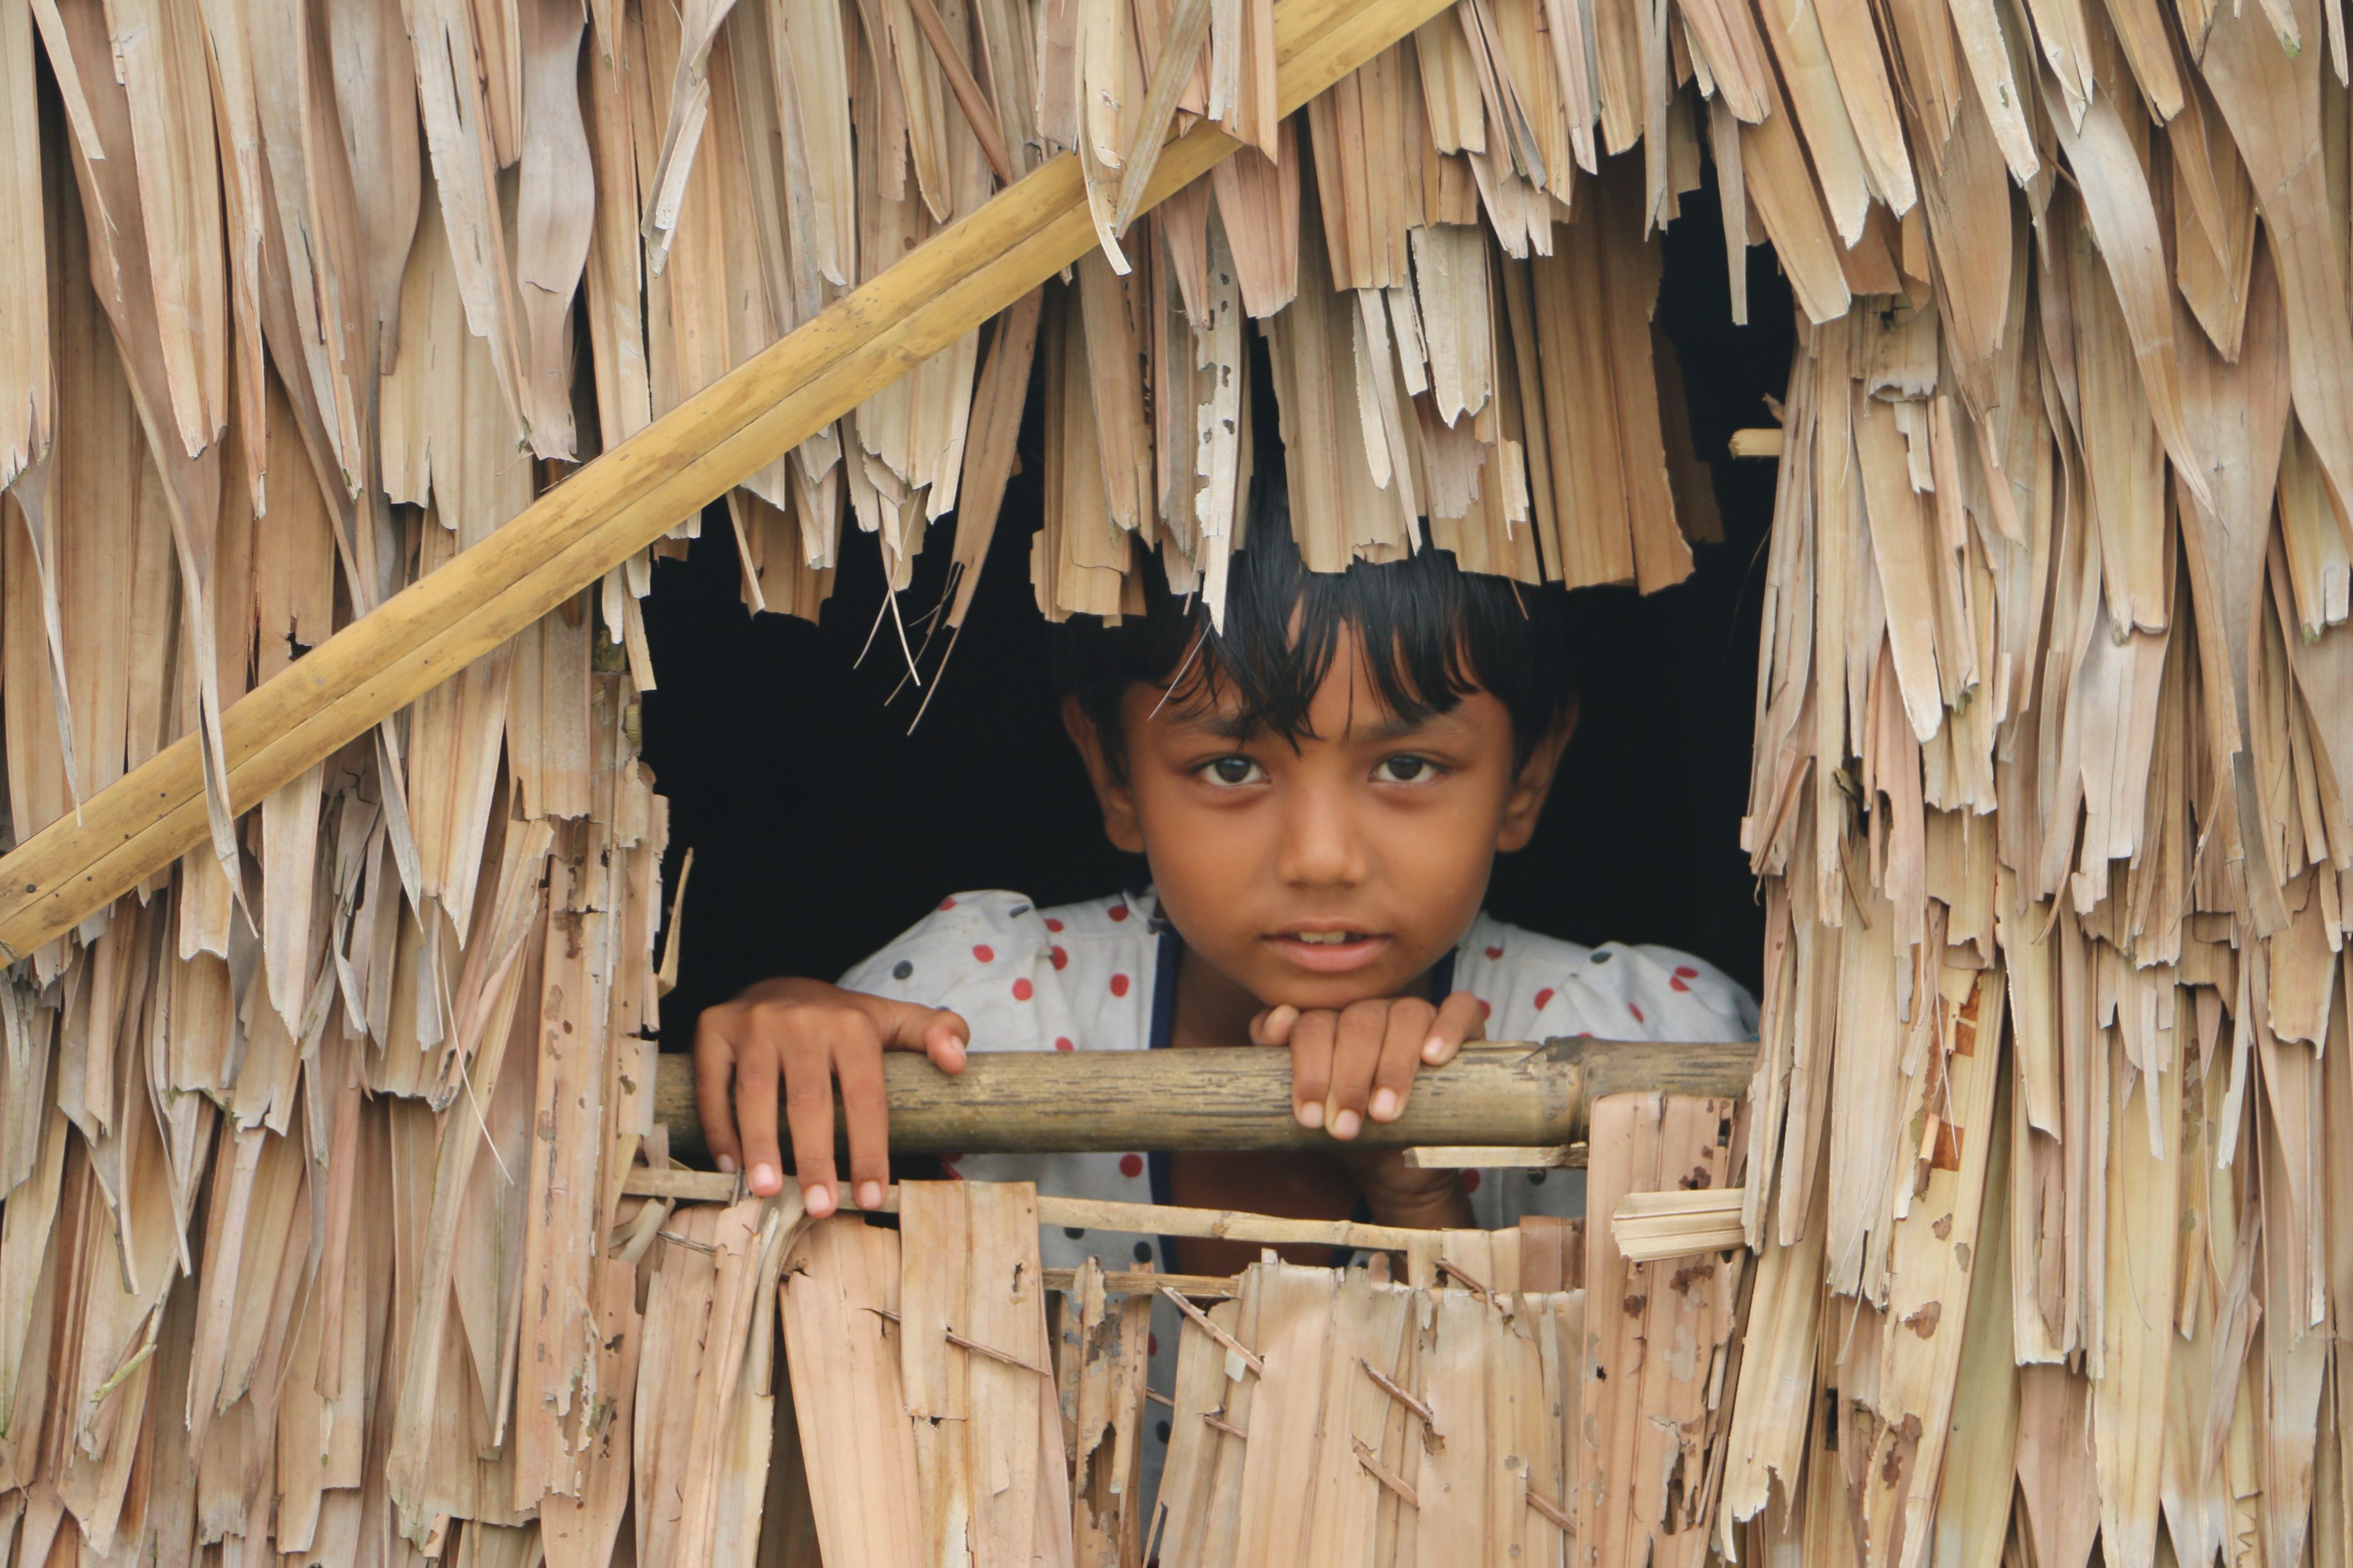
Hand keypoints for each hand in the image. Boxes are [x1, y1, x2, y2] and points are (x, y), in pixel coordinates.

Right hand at [692, 978, 968, 1216]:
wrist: (776, 984)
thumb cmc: (840, 1022)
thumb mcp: (892, 1020)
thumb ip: (936, 1033)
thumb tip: (959, 1062)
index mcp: (852, 1024)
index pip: (864, 1096)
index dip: (869, 1149)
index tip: (871, 1196)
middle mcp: (801, 1020)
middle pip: (809, 1100)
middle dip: (815, 1158)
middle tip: (820, 1207)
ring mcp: (753, 1023)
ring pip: (756, 1094)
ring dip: (762, 1146)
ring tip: (769, 1191)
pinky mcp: (714, 1028)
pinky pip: (714, 1085)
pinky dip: (719, 1128)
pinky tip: (731, 1166)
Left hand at [1250, 990, 1484, 1140]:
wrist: (1399, 1166)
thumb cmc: (1349, 1129)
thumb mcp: (1311, 1106)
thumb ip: (1277, 1063)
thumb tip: (1276, 1023)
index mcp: (1332, 1021)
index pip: (1314, 1024)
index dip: (1310, 1070)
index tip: (1309, 1118)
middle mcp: (1373, 1010)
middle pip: (1358, 1023)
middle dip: (1348, 1079)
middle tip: (1345, 1128)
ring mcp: (1418, 1013)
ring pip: (1405, 1016)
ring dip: (1393, 1066)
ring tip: (1386, 1113)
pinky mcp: (1463, 1026)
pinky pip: (1460, 1009)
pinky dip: (1447, 1028)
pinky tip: (1433, 1058)